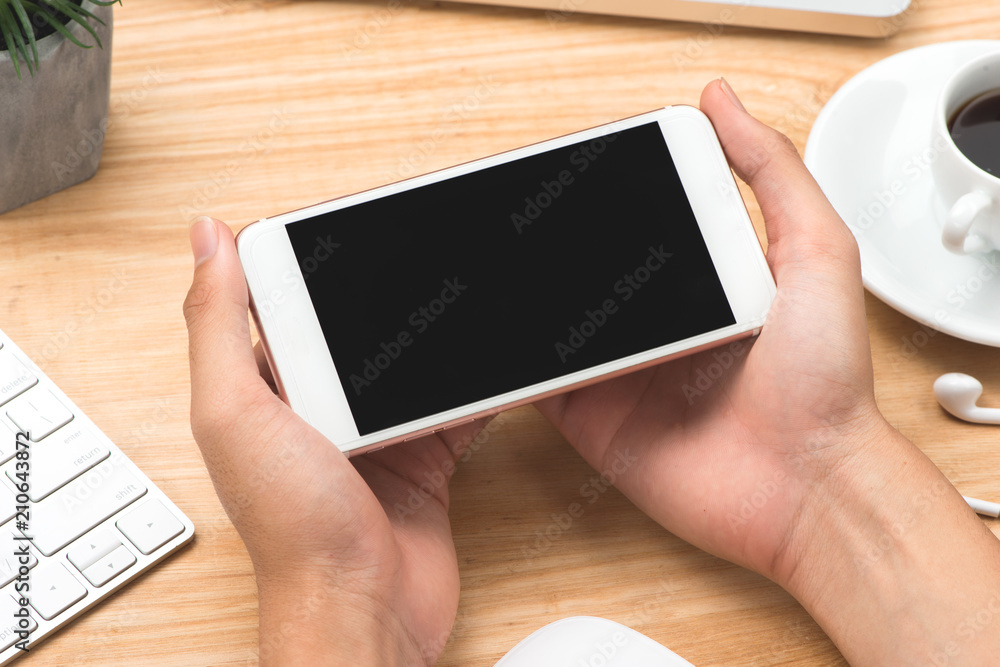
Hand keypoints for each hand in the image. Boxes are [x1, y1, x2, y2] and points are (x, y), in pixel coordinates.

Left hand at [184, 219, 481, 664]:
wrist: (364, 609)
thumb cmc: (294, 528)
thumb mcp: (236, 412)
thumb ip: (218, 325)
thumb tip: (207, 238)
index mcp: (264, 388)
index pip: (287, 301)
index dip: (316, 260)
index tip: (350, 221)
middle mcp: (315, 408)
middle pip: (359, 328)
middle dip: (393, 292)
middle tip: (432, 245)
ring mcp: (372, 435)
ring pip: (410, 364)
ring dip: (439, 335)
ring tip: (472, 287)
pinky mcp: (421, 461)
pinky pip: (452, 407)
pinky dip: (474, 384)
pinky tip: (496, 359)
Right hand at [537, 80, 999, 664]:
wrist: (807, 488)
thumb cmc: (823, 383)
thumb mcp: (816, 254)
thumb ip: (773, 175)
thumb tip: (722, 104)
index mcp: (707, 282)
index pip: (642, 227)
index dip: (609, 200)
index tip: (577, 171)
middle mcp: (663, 325)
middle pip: (592, 276)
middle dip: (557, 250)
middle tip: (518, 216)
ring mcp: (624, 373)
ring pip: (558, 324)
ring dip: (529, 301)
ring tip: (495, 268)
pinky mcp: (595, 420)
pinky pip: (541, 384)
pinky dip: (515, 364)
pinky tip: (498, 337)